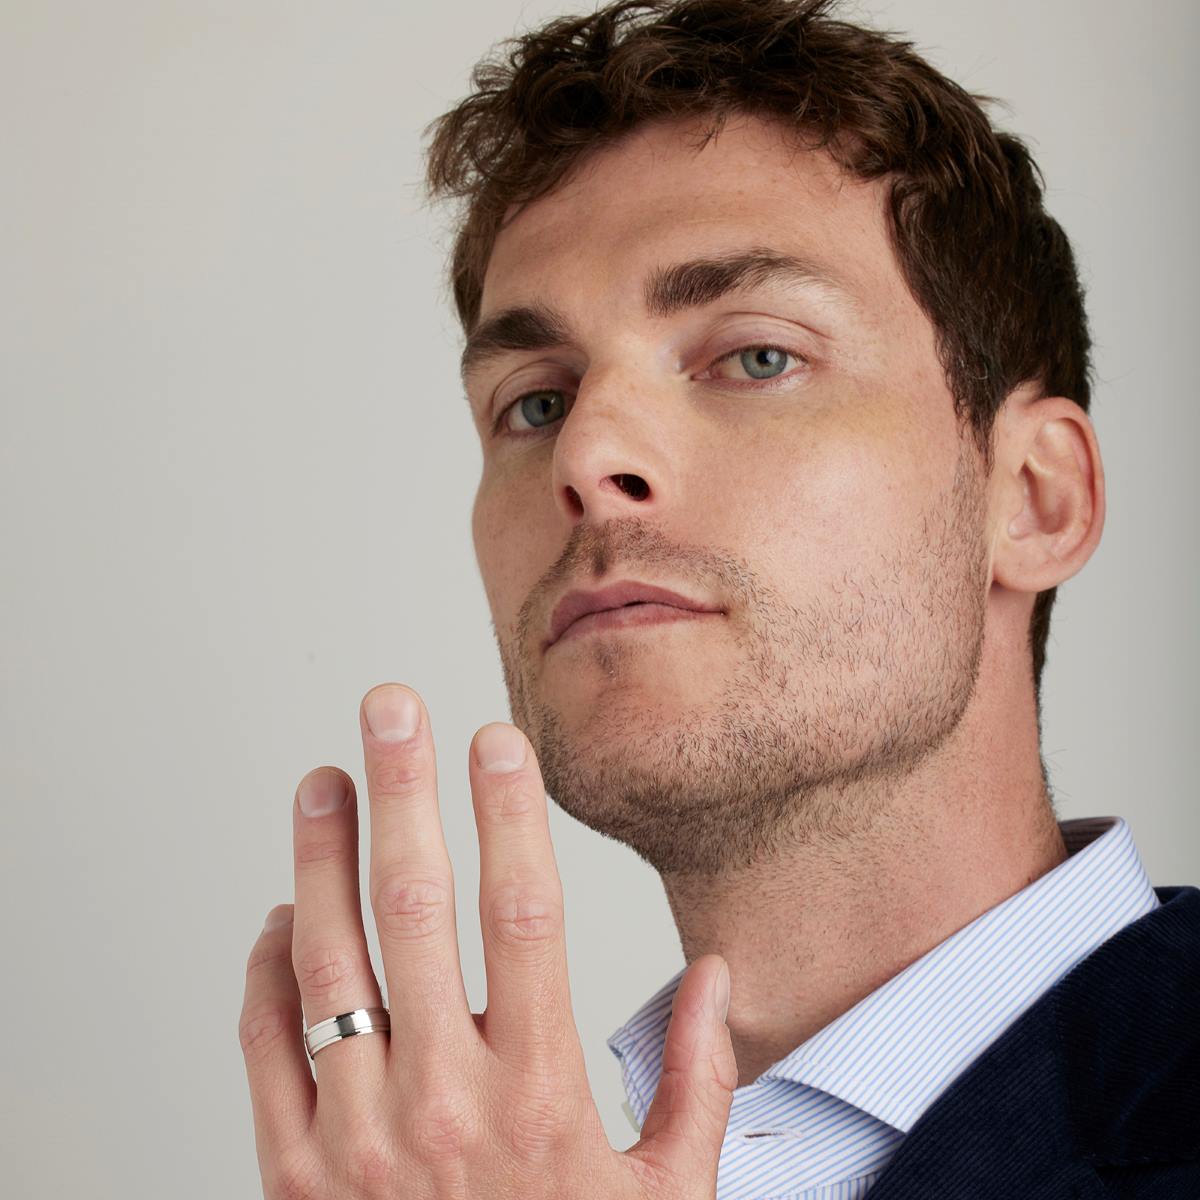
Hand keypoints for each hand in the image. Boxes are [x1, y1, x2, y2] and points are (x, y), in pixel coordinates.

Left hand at [238, 683, 736, 1197]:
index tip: (498, 739)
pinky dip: (265, 968)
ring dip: (320, 856)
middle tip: (390, 708)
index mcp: (540, 1098)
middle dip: (402, 789)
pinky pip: (265, 1044)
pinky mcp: (292, 1174)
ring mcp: (356, 1136)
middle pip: (415, 908)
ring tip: (323, 782)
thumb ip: (698, 1083)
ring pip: (327, 960)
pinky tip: (280, 914)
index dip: (508, 813)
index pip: (524, 915)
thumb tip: (717, 976)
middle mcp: (442, 1102)